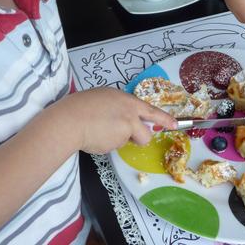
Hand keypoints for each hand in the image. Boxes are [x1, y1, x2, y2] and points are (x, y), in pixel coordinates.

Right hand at [58, 88, 176, 153]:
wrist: (70, 120)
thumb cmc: (80, 106)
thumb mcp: (103, 99)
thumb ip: (117, 108)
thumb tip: (121, 119)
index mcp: (126, 99)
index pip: (149, 109)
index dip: (163, 118)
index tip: (174, 124)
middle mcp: (130, 112)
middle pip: (148, 130)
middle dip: (147, 134)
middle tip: (153, 132)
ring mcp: (126, 128)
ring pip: (129, 140)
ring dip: (121, 140)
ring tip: (101, 132)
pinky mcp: (119, 141)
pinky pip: (116, 146)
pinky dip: (108, 144)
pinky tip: (96, 137)